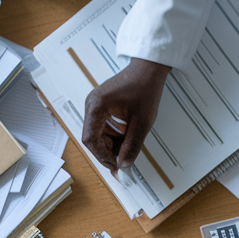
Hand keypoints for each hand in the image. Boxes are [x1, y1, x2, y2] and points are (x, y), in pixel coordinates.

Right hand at [81, 59, 170, 175]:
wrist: (148, 70)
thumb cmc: (145, 89)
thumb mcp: (142, 122)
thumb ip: (132, 145)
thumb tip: (124, 164)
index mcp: (96, 107)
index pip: (90, 139)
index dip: (101, 156)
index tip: (114, 167)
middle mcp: (91, 105)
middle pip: (92, 138)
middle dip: (106, 152)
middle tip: (122, 164)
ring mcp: (95, 105)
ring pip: (98, 133)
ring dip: (111, 145)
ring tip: (127, 151)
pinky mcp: (102, 106)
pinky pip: (103, 126)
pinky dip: (113, 136)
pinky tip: (125, 140)